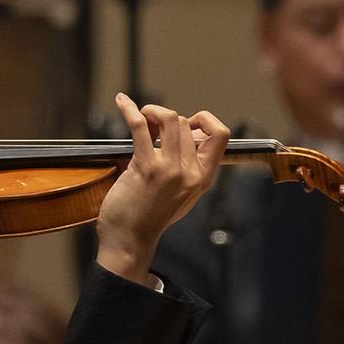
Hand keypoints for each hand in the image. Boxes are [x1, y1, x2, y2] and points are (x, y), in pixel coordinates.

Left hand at [95, 94, 229, 283]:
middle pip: (186, 122)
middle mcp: (190, 172)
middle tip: (149, 127)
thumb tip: (182, 135)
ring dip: (152, 111)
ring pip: (169, 118)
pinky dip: (130, 110)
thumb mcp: (180, 194)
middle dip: (165, 118)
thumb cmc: (147, 218)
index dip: (203, 120)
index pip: (221, 134)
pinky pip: (140, 126)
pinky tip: (122, 102)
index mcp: (203, 177)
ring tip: (140, 116)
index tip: (186, 124)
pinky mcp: (145, 167)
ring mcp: (169, 169)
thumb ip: (186, 169)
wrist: (129, 241)